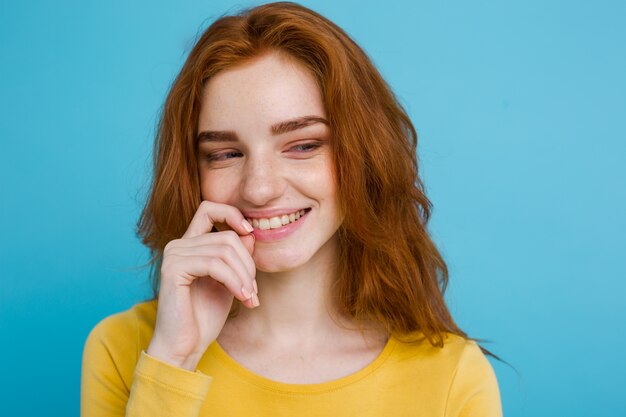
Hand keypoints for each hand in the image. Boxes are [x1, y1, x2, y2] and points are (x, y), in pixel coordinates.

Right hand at [146, 201, 257, 370]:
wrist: (184, 347)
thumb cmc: (204, 318)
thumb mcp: (229, 282)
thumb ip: (237, 258)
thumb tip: (250, 234)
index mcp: (190, 245)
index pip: (209, 208)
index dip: (232, 214)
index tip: (250, 232)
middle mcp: (178, 245)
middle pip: (227, 236)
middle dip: (248, 263)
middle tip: (253, 290)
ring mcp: (174, 255)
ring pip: (224, 250)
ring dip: (244, 275)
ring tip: (249, 297)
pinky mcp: (173, 270)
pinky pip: (214, 264)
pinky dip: (234, 280)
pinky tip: (242, 297)